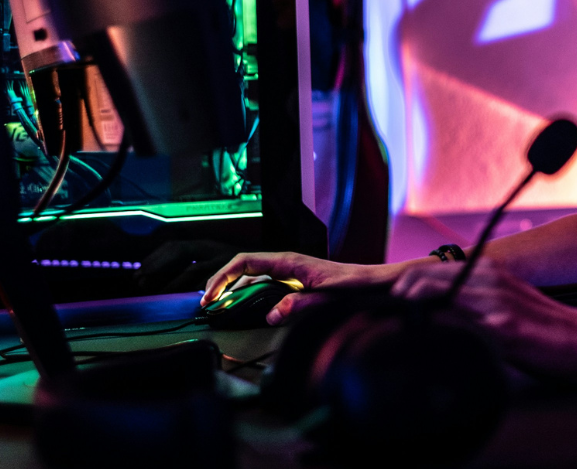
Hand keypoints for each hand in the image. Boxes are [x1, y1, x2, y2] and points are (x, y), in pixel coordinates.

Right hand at [201, 251, 405, 323]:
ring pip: (250, 276)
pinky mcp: (291, 280)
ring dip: (232, 288)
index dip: (223, 277)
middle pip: (242, 267)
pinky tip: (241, 305)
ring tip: (216, 305)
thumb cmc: (353, 284)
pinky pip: (261, 283)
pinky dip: (246, 293)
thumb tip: (271, 315)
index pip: (245, 262)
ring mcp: (287, 271)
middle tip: (206, 303)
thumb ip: (299, 304)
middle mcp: (285, 263)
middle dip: (220, 282)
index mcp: (289, 261)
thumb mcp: (326, 296)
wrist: (371, 282)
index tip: (210, 294)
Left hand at [392, 261, 576, 380]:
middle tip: (369, 309)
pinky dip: (429, 323)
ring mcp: (492, 299)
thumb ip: (469, 306)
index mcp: (485, 273)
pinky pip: (454, 317)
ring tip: (382, 317)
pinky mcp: (500, 322)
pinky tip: (416, 332)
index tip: (374, 300)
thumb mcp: (502, 309)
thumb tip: (431, 316)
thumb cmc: (544, 329)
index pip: (427, 272)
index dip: (397, 286)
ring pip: (431, 290)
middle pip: (420, 276)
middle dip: (390, 293)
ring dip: (401, 304)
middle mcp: (486, 277)